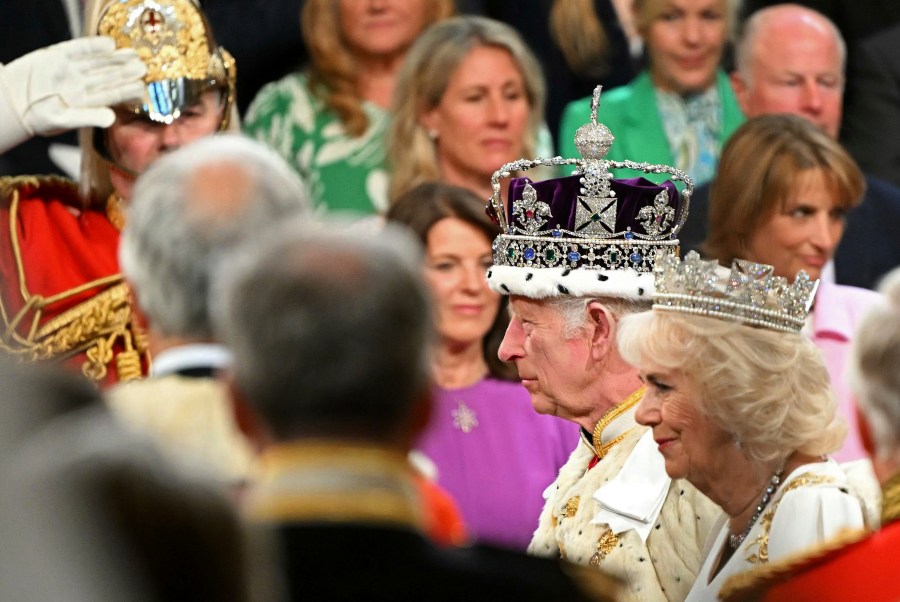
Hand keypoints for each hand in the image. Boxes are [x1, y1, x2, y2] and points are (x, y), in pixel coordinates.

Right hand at [0, 37, 146, 152]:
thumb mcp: (62, 120)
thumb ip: (88, 117)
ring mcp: (71, 69)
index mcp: (87, 101)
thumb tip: (112, 119)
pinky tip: (109, 44)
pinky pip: (78, 48)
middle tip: (144, 66)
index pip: (112, 94)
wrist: (11, 102)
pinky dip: (92, 46)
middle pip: (109, 76)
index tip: (143, 86)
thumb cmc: (37, 116)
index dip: (127, 89)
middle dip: (126, 71)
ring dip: (115, 58)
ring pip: (98, 62)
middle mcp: (83, 84)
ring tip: (132, 54)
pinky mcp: (58, 55)